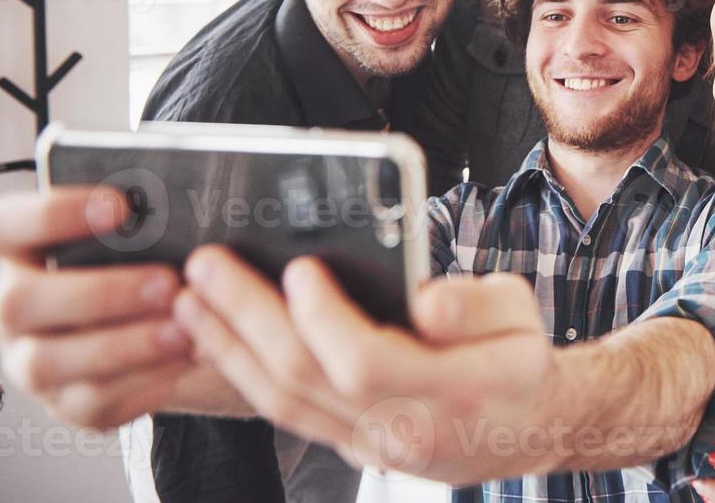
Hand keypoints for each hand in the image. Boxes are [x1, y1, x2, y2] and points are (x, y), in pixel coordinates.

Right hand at [0, 187, 195, 428]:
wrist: (164, 323)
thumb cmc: (148, 261)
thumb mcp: (143, 236)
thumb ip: (147, 222)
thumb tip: (185, 208)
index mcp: (20, 250)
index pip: (2, 226)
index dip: (51, 214)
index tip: (120, 206)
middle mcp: (12, 308)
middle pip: (18, 302)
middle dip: (99, 293)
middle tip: (167, 284)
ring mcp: (31, 361)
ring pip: (48, 361)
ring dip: (123, 345)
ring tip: (184, 330)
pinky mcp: (66, 403)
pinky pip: (92, 401)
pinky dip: (146, 379)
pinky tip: (188, 356)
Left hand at [175, 244, 551, 483]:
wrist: (524, 428)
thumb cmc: (517, 358)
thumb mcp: (521, 314)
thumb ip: (478, 305)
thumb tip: (426, 302)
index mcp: (452, 392)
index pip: (366, 362)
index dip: (324, 318)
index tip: (298, 266)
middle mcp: (402, 430)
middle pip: (305, 381)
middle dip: (247, 318)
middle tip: (206, 267)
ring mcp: (369, 447)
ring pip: (282, 404)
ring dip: (228, 348)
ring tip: (190, 299)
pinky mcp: (347, 446)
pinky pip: (284, 413)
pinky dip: (242, 374)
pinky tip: (219, 336)